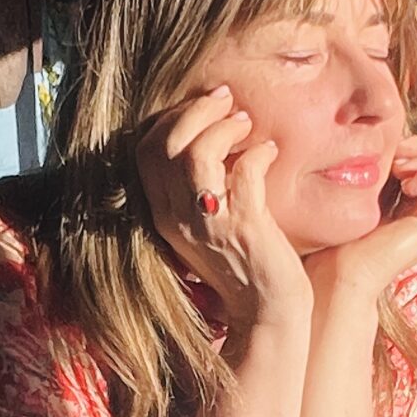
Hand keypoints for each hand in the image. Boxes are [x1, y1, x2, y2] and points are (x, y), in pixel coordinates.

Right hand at [134, 87, 309, 325]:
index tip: (203, 106)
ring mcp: (209, 224)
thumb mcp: (206, 225)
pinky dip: (259, 154)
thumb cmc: (242, 265)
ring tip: (246, 124)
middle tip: (227, 103)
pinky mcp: (244, 229)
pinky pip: (244, 173)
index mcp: (162, 214)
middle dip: (196, 111)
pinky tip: (271, 153)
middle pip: (166, 144)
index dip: (171, 118)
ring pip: (198, 155)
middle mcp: (177, 218)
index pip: (145, 150)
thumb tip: (210, 139)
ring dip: (224, 128)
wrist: (264, 313)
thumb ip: (198, 188)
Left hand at [309, 134, 416, 303]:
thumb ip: (380, 174)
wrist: (337, 273)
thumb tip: (390, 144)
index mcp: (414, 209)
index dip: (415, 149)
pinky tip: (406, 182)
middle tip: (396, 154)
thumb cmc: (339, 240)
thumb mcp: (361, 194)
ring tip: (400, 168)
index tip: (388, 152)